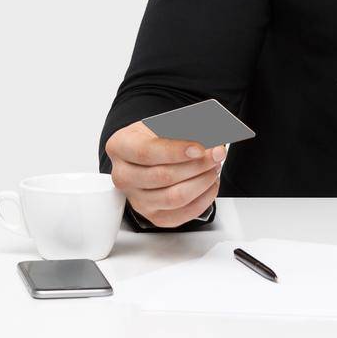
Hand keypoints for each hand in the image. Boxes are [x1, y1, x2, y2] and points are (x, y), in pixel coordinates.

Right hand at [105, 121, 224, 226]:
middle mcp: (122, 175)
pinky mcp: (152, 215)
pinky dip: (202, 200)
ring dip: (202, 182)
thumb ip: (187, 126)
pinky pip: (181, 215)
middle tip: (216, 154)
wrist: (150, 151)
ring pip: (173, 198)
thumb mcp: (167, 121)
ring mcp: (136, 199)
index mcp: (120, 146)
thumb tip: (212, 137)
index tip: (200, 148)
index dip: (176, 151)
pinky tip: (210, 184)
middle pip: (162, 176)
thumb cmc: (157, 135)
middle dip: (197, 166)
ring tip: (214, 167)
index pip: (147, 152)